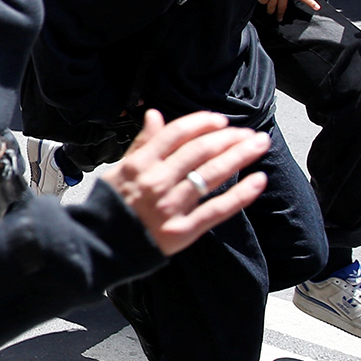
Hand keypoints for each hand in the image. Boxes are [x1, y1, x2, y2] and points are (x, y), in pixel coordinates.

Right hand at [100, 110, 269, 256]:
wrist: (100, 246)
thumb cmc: (111, 207)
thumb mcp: (120, 169)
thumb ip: (142, 143)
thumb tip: (155, 115)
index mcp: (139, 165)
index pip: (176, 134)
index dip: (202, 123)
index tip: (220, 120)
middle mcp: (156, 182)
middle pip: (199, 151)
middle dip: (229, 137)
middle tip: (249, 133)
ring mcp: (170, 206)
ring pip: (211, 174)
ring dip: (240, 156)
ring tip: (259, 145)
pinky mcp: (183, 230)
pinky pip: (217, 209)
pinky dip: (240, 194)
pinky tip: (257, 180)